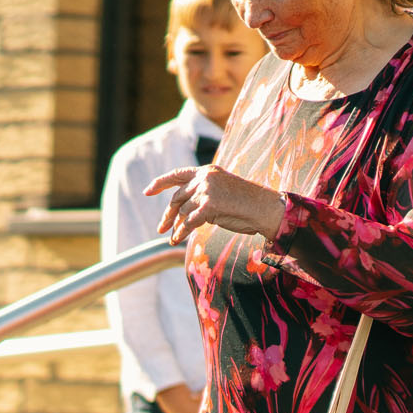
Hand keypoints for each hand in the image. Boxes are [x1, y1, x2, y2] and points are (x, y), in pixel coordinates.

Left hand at [148, 165, 285, 244]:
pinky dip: (181, 233)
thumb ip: (201, 195)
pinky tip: (176, 240)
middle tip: (160, 228)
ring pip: (182, 212)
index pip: (177, 174)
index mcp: (207, 171)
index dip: (160, 183)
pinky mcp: (209, 205)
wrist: (265, 208)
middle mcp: (204, 178)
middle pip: (177, 198)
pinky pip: (188, 223)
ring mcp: (206, 191)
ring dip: (176, 227)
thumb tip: (178, 214)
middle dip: (168, 215)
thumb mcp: (220, 193)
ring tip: (173, 237)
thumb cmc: (245, 204)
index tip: (147, 191)